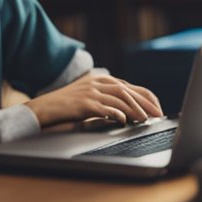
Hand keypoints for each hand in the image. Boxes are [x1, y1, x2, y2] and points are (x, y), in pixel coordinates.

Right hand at [25, 73, 162, 127]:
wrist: (43, 109)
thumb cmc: (66, 107)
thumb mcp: (88, 98)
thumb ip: (106, 100)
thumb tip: (129, 112)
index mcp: (101, 80)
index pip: (130, 86)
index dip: (146, 98)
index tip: (157, 109)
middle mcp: (97, 83)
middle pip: (128, 90)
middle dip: (146, 103)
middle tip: (158, 115)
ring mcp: (90, 92)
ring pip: (119, 97)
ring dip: (135, 109)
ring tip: (145, 119)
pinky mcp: (83, 103)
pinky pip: (104, 107)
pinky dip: (116, 113)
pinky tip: (125, 120)